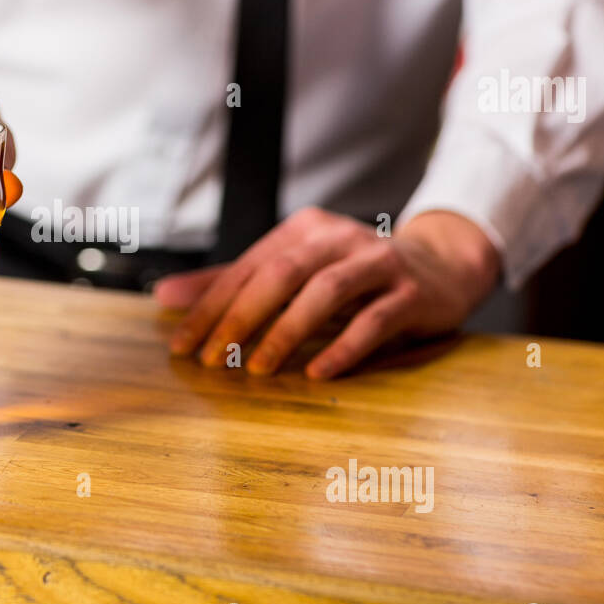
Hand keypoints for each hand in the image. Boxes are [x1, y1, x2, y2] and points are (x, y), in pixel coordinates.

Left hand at [154, 208, 500, 378]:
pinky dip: (343, 347)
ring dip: (286, 331)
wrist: (440, 266)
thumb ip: (232, 283)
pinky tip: (317, 372)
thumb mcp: (293, 271)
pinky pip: (373, 320)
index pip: (247, 267)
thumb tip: (163, 296)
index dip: (210, 305)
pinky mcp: (410, 293)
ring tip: (257, 368)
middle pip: (280, 274)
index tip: (182, 344)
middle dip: (240, 317)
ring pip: (325, 292)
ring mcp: (377, 263)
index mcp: (303, 230)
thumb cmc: (354, 275)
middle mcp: (337, 239)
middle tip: (212, 358)